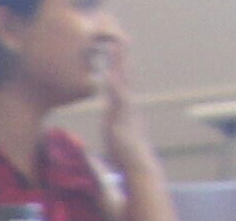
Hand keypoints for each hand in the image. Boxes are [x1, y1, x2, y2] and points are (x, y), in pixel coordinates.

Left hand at [90, 24, 143, 146]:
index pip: (120, 86)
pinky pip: (119, 98)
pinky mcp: (123, 118)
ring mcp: (126, 111)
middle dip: (120, 61)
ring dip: (118, 66)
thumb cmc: (124, 158)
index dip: (117, 70)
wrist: (137, 165)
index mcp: (122, 111)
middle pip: (124, 78)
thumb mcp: (111, 143)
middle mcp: (127, 107)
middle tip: (118, 41)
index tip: (114, 55)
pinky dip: (114, 85)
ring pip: (122, 83)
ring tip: (115, 48)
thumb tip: (98, 142)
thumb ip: (108, 133)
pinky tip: (108, 75)